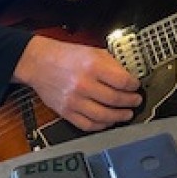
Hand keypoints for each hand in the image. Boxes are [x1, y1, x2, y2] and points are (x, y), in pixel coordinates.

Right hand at [13, 34, 142, 131]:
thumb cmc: (66, 56)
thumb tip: (127, 77)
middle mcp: (84, 85)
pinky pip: (86, 124)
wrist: (39, 63)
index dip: (133, 85)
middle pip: (115, 99)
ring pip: (103, 115)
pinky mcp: (65, 112)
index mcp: (93, 66)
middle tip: (136, 101)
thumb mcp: (93, 51)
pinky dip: (100, 126)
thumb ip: (111, 64)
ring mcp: (74, 101)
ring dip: (119, 117)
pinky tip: (108, 122)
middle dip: (130, 102)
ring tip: (127, 114)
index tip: (137, 86)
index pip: (122, 81)